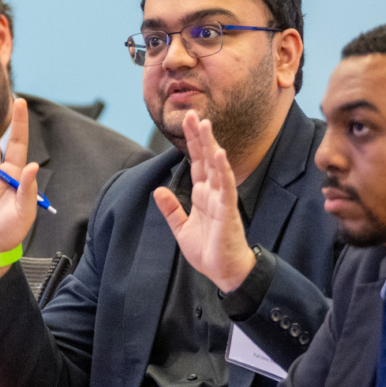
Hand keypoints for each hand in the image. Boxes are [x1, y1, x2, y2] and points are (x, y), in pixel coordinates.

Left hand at [152, 112, 256, 292]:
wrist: (224, 273)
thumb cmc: (209, 251)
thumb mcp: (181, 229)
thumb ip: (171, 209)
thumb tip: (158, 191)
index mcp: (202, 195)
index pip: (197, 163)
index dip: (191, 143)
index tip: (187, 121)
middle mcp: (213, 193)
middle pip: (206, 159)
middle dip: (199, 136)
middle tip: (193, 113)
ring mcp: (222, 200)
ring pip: (216, 167)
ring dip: (211, 146)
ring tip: (206, 126)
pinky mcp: (228, 211)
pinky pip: (226, 188)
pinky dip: (223, 171)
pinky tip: (219, 155)